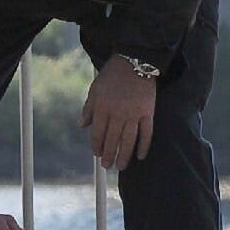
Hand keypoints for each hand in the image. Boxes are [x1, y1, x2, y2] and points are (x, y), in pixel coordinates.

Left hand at [79, 56, 156, 171]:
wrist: (134, 62)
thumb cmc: (111, 76)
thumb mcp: (94, 90)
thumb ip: (88, 109)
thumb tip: (82, 126)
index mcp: (102, 107)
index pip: (98, 132)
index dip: (96, 145)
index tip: (96, 154)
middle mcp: (117, 113)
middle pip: (112, 139)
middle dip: (109, 154)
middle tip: (107, 165)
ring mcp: (134, 114)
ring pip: (128, 140)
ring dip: (124, 155)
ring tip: (121, 166)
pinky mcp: (148, 113)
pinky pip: (146, 133)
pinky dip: (144, 146)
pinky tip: (140, 156)